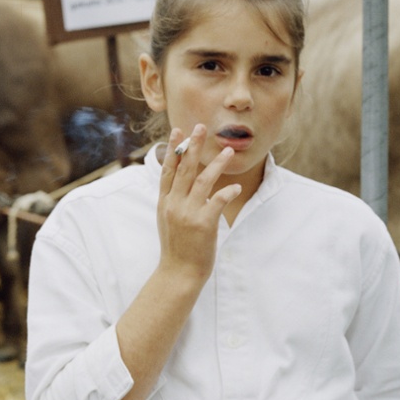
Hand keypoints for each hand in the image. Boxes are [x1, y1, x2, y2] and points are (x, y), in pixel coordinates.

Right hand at [156, 124, 239, 283]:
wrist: (178, 273)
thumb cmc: (177, 248)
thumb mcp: (167, 220)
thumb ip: (173, 200)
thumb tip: (180, 184)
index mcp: (164, 202)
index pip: (168, 170)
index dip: (174, 149)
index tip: (179, 131)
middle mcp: (174, 204)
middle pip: (184, 169)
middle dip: (193, 146)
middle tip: (201, 127)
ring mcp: (187, 213)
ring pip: (203, 181)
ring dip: (216, 164)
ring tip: (228, 151)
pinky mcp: (203, 224)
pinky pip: (217, 201)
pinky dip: (227, 191)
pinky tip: (235, 186)